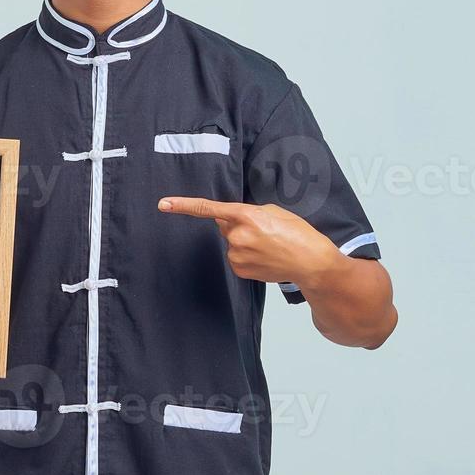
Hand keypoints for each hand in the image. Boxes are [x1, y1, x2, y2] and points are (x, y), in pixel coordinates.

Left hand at [156, 196, 340, 285]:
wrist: (311, 262)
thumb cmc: (298, 234)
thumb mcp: (274, 212)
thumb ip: (248, 212)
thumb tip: (232, 220)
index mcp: (246, 216)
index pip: (208, 208)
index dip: (184, 206)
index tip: (164, 204)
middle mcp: (238, 236)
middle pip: (225, 226)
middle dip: (238, 225)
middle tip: (263, 231)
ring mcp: (237, 255)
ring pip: (231, 243)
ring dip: (244, 242)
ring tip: (268, 245)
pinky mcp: (240, 269)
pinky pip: (236, 257)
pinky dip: (247, 256)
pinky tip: (265, 256)